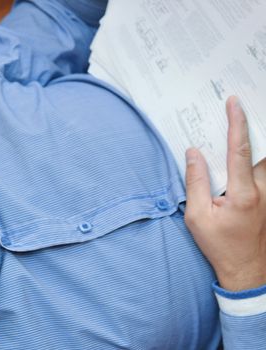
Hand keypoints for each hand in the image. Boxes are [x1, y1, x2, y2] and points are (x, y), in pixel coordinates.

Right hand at [185, 96, 265, 290]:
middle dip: (251, 127)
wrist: (247, 272)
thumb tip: (193, 153)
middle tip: (240, 108)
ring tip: (245, 127)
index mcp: (243, 193)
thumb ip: (196, 181)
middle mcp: (264, 190)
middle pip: (259, 150)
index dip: (237, 124)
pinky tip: (248, 156)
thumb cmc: (219, 245)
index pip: (239, 150)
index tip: (234, 103)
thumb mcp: (197, 216)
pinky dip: (258, 160)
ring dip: (257, 143)